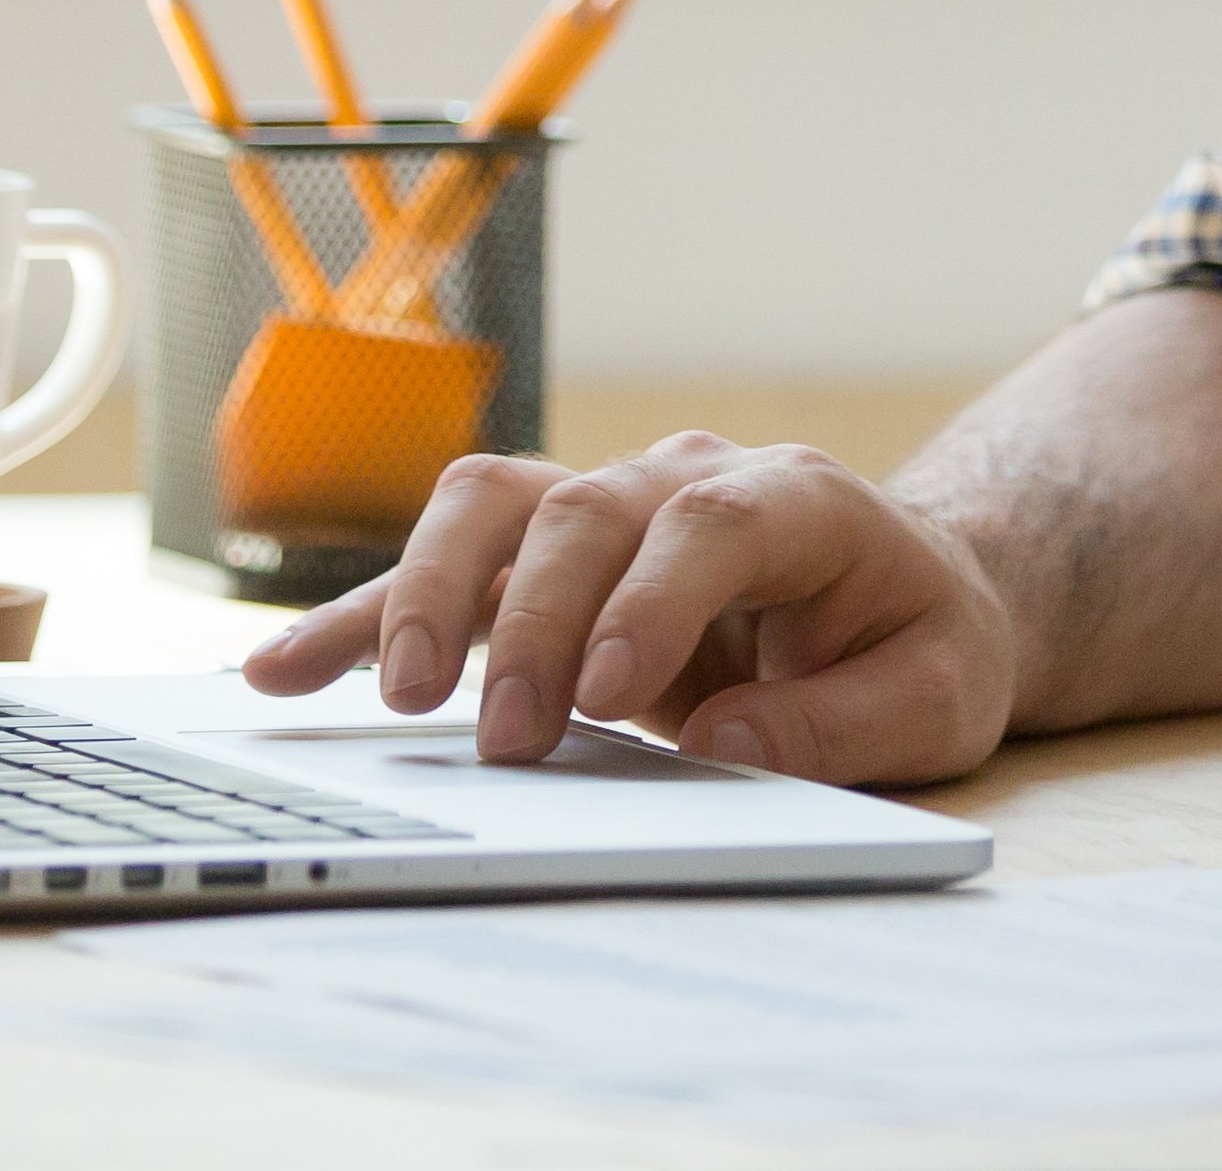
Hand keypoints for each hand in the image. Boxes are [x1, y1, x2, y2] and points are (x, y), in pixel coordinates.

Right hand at [238, 431, 1020, 782]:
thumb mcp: (935, 695)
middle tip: (511, 739)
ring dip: (429, 593)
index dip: (652, 596)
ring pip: (492, 509)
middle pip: (583, 511)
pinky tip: (286, 670)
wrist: (903, 592)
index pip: (709, 520)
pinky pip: (444, 568)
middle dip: (535, 623)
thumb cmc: (918, 642)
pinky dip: (364, 615)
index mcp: (794, 499)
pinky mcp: (547, 563)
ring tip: (389, 697)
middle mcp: (684, 480)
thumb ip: (845, 721)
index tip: (612, 691)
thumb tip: (728, 742)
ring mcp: (606, 509)